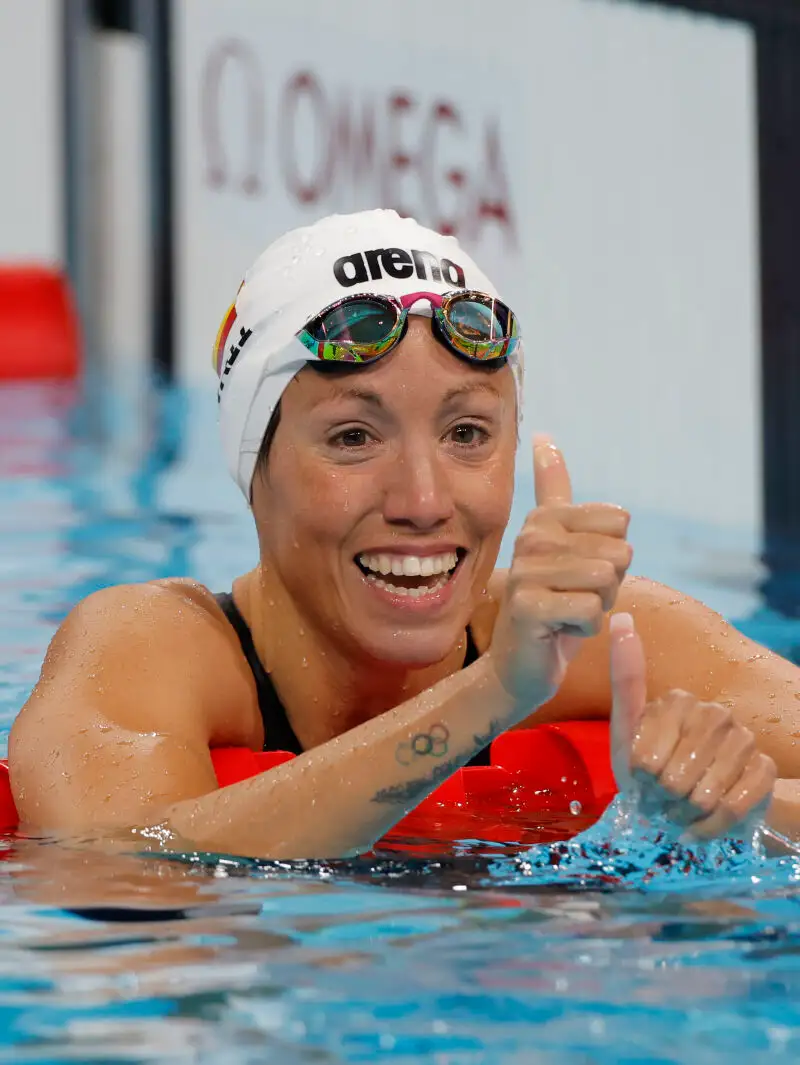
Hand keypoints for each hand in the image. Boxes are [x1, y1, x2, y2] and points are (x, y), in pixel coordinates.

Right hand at [488, 435, 631, 705]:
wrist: (520, 663)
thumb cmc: (551, 603)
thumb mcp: (559, 543)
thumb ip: (552, 489)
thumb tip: (543, 434)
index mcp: (544, 518)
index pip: (620, 522)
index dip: (613, 555)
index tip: (578, 572)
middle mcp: (531, 538)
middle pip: (618, 552)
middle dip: (608, 586)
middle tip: (572, 599)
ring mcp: (525, 571)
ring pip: (606, 581)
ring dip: (597, 608)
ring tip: (566, 614)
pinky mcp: (526, 607)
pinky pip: (590, 610)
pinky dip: (585, 629)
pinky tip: (558, 633)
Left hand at [610, 612, 776, 838]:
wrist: (688, 802)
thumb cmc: (648, 768)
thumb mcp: (626, 728)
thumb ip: (624, 677)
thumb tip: (619, 614)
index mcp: (678, 700)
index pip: (645, 759)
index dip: (640, 780)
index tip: (642, 775)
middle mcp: (716, 713)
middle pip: (675, 778)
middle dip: (663, 798)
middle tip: (662, 794)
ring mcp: (745, 740)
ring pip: (705, 795)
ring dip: (686, 813)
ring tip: (681, 805)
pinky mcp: (765, 770)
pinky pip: (733, 809)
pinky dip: (712, 825)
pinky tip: (701, 822)